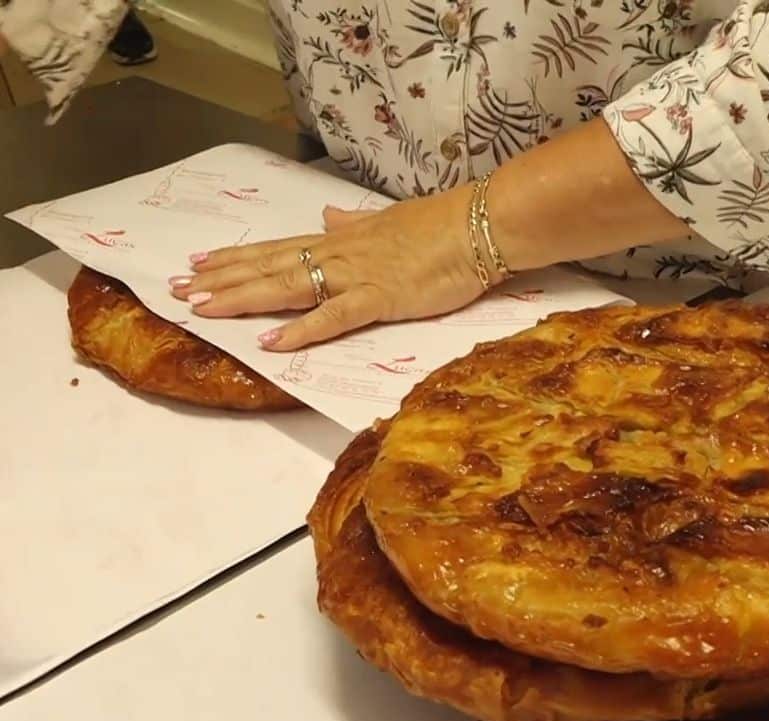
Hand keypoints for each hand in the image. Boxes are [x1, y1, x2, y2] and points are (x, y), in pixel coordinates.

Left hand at [168, 185, 488, 349]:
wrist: (480, 226)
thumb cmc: (441, 227)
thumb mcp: (388, 222)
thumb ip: (354, 223)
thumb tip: (328, 216)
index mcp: (340, 239)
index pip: (277, 248)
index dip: (235, 257)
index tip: (198, 263)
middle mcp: (336, 254)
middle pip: (268, 266)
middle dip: (220, 279)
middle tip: (176, 290)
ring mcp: (354, 275)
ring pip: (286, 287)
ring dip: (242, 298)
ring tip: (201, 308)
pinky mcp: (379, 298)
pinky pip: (332, 317)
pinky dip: (300, 330)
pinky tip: (270, 343)